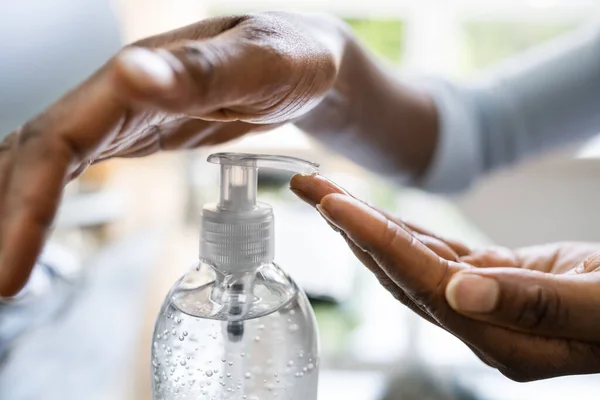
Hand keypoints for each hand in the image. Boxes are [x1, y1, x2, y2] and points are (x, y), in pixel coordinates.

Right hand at [0, 12, 345, 295]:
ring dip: (15, 212)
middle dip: (8, 220)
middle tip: (1, 287)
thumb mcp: (260, 63)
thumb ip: (201, 71)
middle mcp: (118, 97)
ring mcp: (126, 117)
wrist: (308, 63)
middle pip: (35, 156)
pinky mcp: (140, 135)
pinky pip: (76, 169)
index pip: (57, 143)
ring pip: (47, 163)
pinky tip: (33, 229)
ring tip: (4, 268)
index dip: (24, 206)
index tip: (10, 274)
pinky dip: (46, 202)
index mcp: (136, 78)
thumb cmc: (292, 57)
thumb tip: (131, 75)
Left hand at [290, 173, 599, 381]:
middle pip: (399, 270)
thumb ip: (530, 302)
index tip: (333, 204)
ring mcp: (483, 304)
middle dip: (351, 226)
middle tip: (309, 187)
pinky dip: (405, 231)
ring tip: (330, 193)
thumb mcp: (596, 305)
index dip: (375, 240)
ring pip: (411, 259)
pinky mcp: (492, 282)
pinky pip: (438, 255)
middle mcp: (480, 324)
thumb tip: (460, 294)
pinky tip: (377, 215)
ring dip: (369, 224)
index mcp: (500, 338)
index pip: (420, 281)